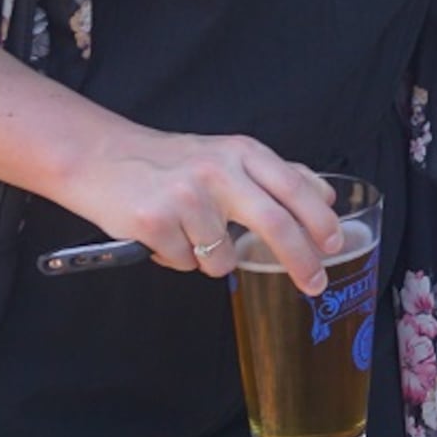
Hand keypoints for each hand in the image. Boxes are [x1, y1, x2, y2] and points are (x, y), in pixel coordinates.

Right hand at [57, 124, 345, 292]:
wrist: (100, 157)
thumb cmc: (170, 162)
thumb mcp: (227, 154)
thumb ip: (275, 174)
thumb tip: (326, 196)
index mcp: (240, 152)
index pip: (294, 187)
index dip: (320, 220)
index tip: (336, 246)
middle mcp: (218, 171)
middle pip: (275, 225)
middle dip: (301, 261)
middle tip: (315, 283)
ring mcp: (186, 196)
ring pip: (224, 259)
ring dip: (210, 258)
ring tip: (187, 232)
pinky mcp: (155, 222)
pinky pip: (186, 264)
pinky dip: (177, 258)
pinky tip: (162, 234)